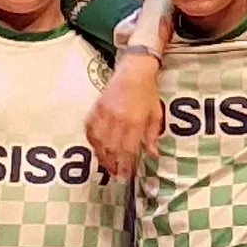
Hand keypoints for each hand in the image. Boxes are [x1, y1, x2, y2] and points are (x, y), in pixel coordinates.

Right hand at [87, 54, 165, 179]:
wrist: (133, 71)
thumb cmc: (147, 93)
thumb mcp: (156, 115)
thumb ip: (152, 136)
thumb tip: (152, 155)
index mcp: (134, 122)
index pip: (127, 149)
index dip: (125, 165)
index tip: (124, 175)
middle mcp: (118, 120)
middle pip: (111, 149)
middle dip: (112, 164)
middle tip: (115, 174)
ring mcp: (104, 114)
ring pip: (99, 141)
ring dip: (101, 155)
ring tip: (105, 164)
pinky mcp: (96, 109)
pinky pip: (90, 129)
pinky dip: (92, 141)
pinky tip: (96, 147)